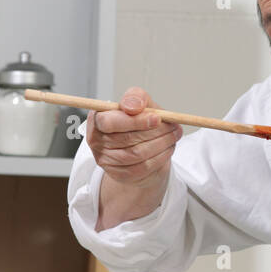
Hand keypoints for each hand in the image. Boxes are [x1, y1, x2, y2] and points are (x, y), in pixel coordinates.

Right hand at [89, 87, 181, 228]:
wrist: (140, 145)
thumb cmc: (138, 121)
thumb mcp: (139, 103)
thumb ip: (136, 97)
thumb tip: (134, 106)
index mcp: (97, 119)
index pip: (109, 122)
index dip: (134, 121)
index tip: (157, 118)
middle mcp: (96, 140)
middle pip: (127, 139)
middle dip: (156, 131)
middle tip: (173, 126)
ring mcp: (105, 159)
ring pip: (137, 154)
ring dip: (162, 143)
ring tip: (174, 135)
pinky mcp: (118, 174)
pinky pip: (143, 167)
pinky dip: (160, 156)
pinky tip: (168, 148)